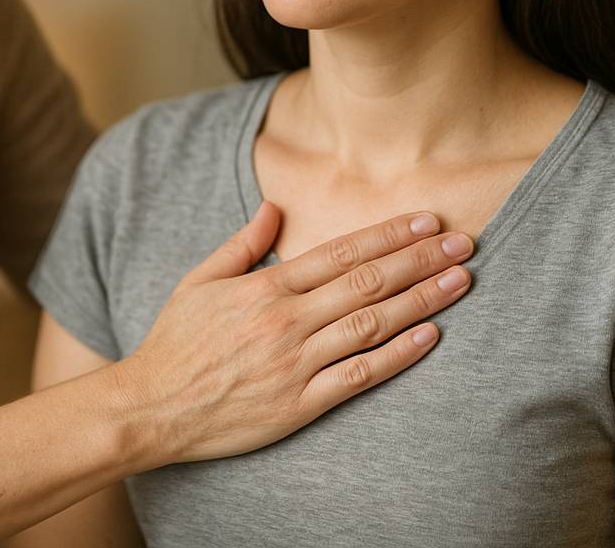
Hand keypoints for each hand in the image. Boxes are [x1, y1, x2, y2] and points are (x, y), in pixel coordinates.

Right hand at [114, 201, 472, 465]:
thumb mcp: (199, 280)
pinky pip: (358, 376)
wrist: (151, 407)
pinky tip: (429, 336)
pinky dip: (397, 355)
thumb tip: (275, 207)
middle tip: (464, 243)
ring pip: (371, 324)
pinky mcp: (299, 403)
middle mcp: (286, 320)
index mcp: (265, 287)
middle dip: (420, 260)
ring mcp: (295, 362)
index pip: (341, 252)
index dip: (389, 235)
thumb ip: (242, 244)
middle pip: (367, 283)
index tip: (427, 221)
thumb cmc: (175, 343)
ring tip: (460, 282)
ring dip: (420, 300)